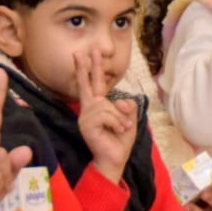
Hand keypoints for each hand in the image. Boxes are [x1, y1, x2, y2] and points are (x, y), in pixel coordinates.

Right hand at [75, 51, 136, 184]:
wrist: (115, 159)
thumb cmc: (120, 139)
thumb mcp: (130, 118)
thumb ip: (127, 105)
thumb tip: (118, 101)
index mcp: (99, 106)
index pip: (94, 84)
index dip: (92, 68)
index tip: (88, 53)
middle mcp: (89, 108)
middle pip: (87, 84)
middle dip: (86, 67)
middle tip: (81, 51)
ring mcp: (86, 117)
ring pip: (107, 105)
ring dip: (119, 118)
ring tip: (121, 128)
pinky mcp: (86, 125)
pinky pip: (106, 115)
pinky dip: (116, 123)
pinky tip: (117, 131)